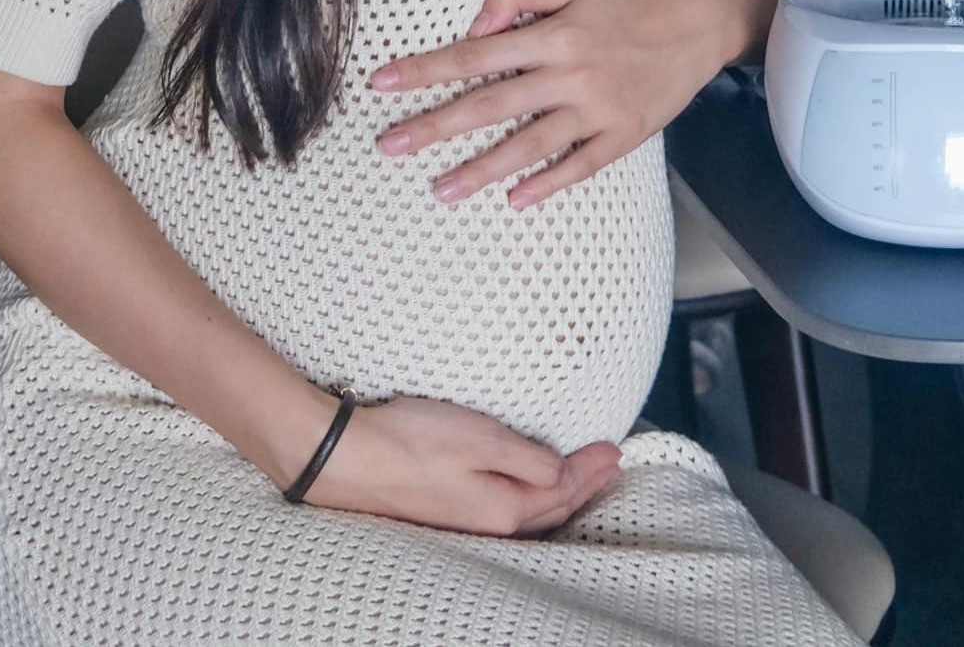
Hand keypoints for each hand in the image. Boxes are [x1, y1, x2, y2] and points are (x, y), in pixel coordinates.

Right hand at [298, 394, 622, 537]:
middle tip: (612, 466)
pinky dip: (529, 498)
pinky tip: (525, 490)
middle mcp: (487, 524)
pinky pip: (503, 510)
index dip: (592, 468)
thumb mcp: (481, 438)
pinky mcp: (441, 510)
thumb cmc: (412, 442)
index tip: (617, 449)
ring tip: (581, 480)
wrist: (346, 458)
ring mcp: (462, 521)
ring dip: (559, 494)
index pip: (562, 489)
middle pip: (550, 508)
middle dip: (584, 486)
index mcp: (504, 509)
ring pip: (527, 514)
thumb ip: (527, 457)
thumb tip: (561, 470)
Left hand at [368, 0, 736, 211]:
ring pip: (529, 145)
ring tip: (440, 190)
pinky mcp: (622, 136)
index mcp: (552, 35)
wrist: (692, 26)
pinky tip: (515, 200)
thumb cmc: (621, 3)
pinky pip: (580, 166)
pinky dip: (547, 184)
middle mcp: (569, 74)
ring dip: (481, 169)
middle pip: (490, 106)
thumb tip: (473, 27)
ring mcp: (596, 110)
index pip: (474, 55)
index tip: (382, 83)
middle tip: (390, 146)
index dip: (426, 69)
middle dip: (436, 126)